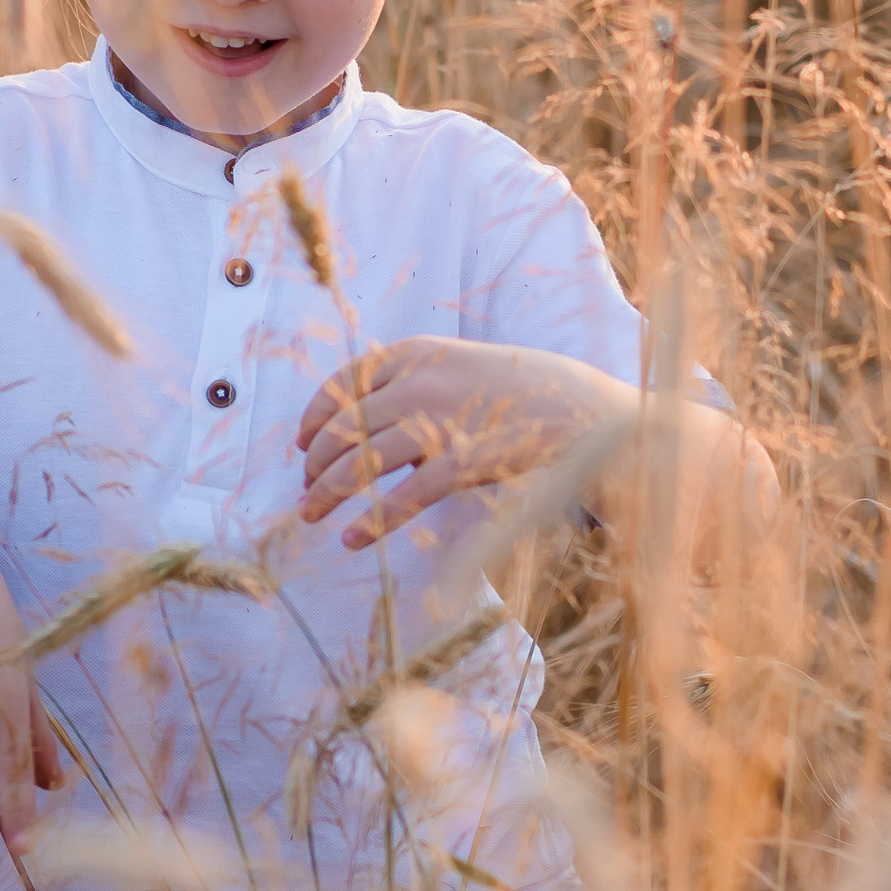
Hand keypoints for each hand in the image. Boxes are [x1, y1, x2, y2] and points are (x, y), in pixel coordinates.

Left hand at [296, 340, 625, 547]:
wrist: (588, 413)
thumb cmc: (524, 394)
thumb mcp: (461, 369)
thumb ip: (412, 389)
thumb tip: (363, 431)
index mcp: (416, 351)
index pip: (342, 383)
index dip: (314, 417)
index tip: (301, 445)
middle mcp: (421, 379)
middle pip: (343, 425)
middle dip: (315, 463)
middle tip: (305, 492)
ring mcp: (441, 419)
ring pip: (361, 461)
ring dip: (328, 493)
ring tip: (310, 516)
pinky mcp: (463, 461)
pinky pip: (403, 497)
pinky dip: (372, 521)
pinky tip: (353, 540)